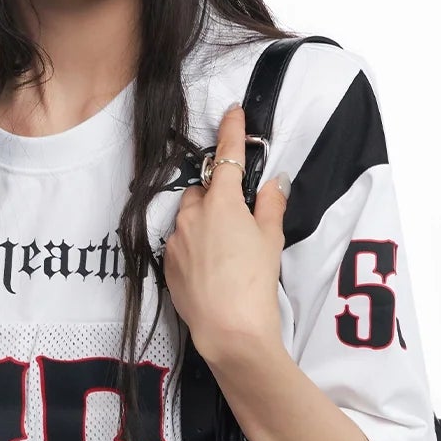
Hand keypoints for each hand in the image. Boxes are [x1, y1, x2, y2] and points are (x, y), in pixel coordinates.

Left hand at [160, 101, 287, 357]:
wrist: (229, 328)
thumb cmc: (254, 282)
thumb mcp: (271, 239)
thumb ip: (271, 204)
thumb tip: (273, 182)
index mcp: (221, 202)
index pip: (227, 155)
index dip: (231, 131)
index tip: (233, 112)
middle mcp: (191, 214)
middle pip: (203, 189)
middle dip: (217, 194)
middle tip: (238, 216)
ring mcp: (175, 239)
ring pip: (188, 217)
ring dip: (203, 221)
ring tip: (225, 250)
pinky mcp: (166, 263)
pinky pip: (179, 242)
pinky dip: (193, 245)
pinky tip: (211, 267)